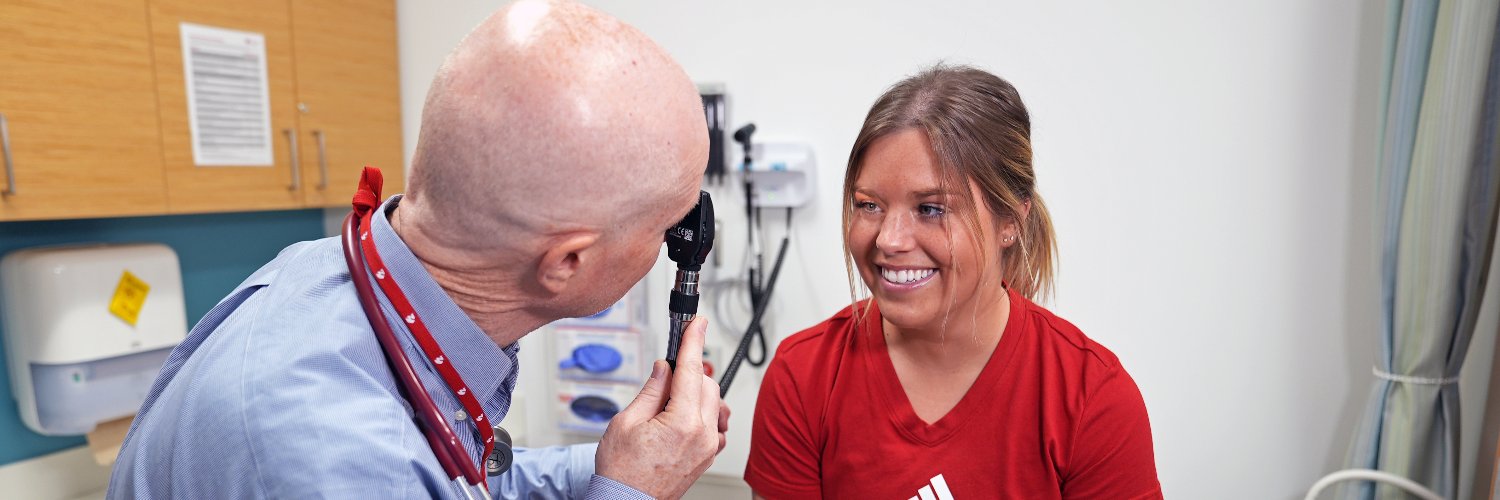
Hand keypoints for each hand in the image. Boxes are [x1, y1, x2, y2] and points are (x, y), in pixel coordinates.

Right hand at [597, 317, 725, 498]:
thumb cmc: (621, 471)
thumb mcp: (627, 422)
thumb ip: (652, 390)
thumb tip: (665, 367)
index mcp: (682, 422)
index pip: (692, 370)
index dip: (694, 341)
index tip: (698, 323)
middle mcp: (703, 434)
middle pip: (707, 384)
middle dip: (689, 373)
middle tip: (663, 377)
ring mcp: (708, 447)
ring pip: (713, 402)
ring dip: (695, 393)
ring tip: (665, 405)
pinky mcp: (707, 456)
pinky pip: (713, 423)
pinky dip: (701, 414)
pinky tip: (679, 419)